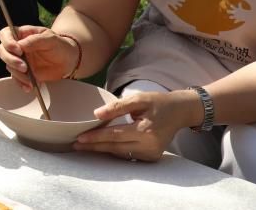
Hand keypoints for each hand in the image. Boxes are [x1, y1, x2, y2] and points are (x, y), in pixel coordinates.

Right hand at [0, 25, 77, 85]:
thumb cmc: (59, 45)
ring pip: (8, 66)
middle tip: (24, 67)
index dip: (7, 42)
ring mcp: (19, 60)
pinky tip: (29, 86)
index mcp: (22, 34)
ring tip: (31, 79)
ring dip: (18, 74)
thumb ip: (35, 40)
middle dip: (11, 60)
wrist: (68, 60)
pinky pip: (16, 78)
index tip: (18, 50)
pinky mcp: (23, 73)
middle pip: (2, 51)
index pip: (5, 34)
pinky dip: (21, 83)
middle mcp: (17, 47)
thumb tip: (20, 45)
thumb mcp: (50, 39)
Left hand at [73, 88, 202, 161]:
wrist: (180, 111)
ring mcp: (152, 154)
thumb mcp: (138, 99)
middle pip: (116, 148)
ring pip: (121, 154)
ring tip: (84, 147)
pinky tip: (102, 148)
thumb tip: (96, 114)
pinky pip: (129, 156)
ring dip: (103, 151)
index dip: (96, 138)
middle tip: (75, 145)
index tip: (79, 138)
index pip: (115, 136)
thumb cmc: (158, 102)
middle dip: (95, 147)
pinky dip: (115, 152)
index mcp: (145, 131)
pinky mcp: (152, 157)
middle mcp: (149, 146)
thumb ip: (117, 107)